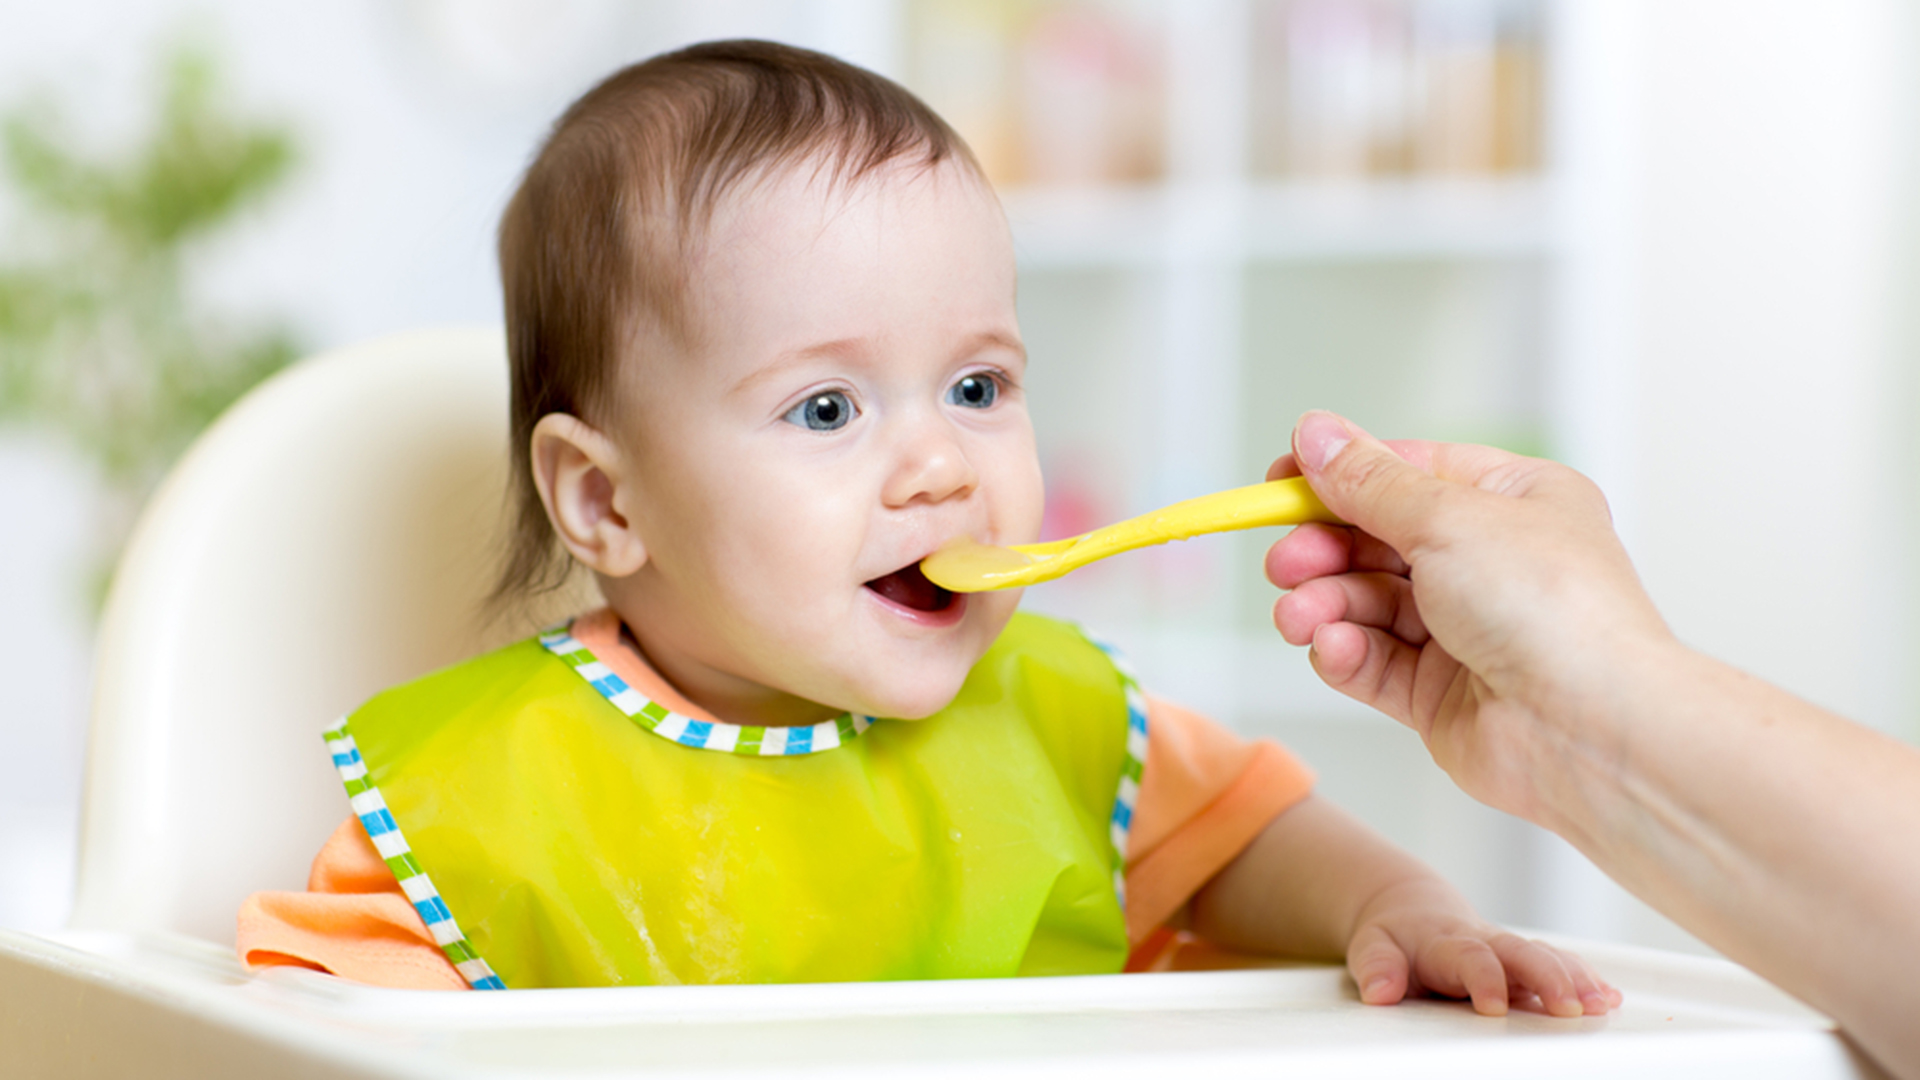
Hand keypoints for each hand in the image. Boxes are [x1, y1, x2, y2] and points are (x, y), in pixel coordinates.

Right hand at [1264, 412, 1672, 821]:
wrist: (1587, 728)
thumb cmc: (1549, 608)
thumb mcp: (1447, 517)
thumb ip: (1369, 482)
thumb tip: (1317, 433)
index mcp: (1514, 503)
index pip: (1409, 474)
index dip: (1340, 477)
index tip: (1278, 483)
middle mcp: (1492, 563)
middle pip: (1379, 541)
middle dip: (1324, 550)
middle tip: (1285, 562)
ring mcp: (1466, 631)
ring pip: (1368, 604)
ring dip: (1325, 605)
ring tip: (1298, 617)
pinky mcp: (1441, 694)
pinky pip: (1374, 662)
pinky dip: (1345, 653)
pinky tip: (1333, 648)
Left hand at [1346, 877, 1620, 1016]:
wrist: (1412, 911)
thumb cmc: (1394, 938)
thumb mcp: (1372, 948)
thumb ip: (1376, 968)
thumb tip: (1380, 992)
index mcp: (1446, 941)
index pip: (1469, 957)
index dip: (1483, 979)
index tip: (1493, 1007)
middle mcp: (1485, 942)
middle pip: (1522, 953)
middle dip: (1548, 977)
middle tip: (1570, 1007)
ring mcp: (1510, 953)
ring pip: (1548, 957)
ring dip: (1576, 980)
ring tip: (1602, 1004)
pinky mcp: (1525, 964)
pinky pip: (1561, 966)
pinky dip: (1586, 980)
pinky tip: (1609, 998)